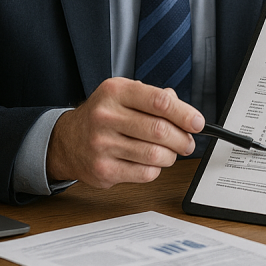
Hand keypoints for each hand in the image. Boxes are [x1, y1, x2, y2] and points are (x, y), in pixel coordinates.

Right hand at [46, 77, 203, 187]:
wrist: (67, 140)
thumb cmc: (102, 115)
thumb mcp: (123, 94)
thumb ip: (154, 97)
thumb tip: (184, 112)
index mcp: (115, 92)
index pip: (159, 101)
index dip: (184, 113)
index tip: (197, 122)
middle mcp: (106, 116)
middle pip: (160, 130)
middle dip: (182, 139)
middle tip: (187, 142)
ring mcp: (103, 144)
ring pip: (155, 155)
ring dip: (171, 156)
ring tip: (170, 152)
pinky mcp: (104, 170)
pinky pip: (145, 173)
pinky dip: (156, 169)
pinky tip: (151, 163)